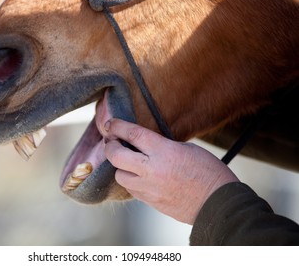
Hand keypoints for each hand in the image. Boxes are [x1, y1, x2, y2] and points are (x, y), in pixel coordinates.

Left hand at [103, 119, 238, 223]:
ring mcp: (149, 188)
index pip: (133, 134)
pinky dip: (131, 181)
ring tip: (129, 162)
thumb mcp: (188, 149)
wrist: (218, 204)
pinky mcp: (150, 202)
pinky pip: (131, 190)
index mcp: (164, 151)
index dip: (118, 127)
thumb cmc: (209, 173)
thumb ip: (163, 146)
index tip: (110, 124)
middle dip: (110, 146)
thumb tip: (146, 145)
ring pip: (120, 176)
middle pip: (116, 156)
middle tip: (112, 142)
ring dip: (121, 167)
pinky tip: (139, 176)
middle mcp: (152, 170)